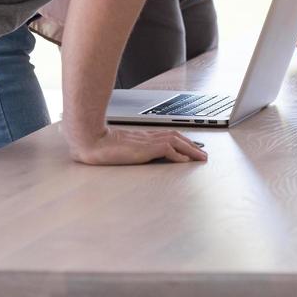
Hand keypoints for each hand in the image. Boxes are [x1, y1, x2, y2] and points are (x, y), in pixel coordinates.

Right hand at [67, 125, 207, 164]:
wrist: (92, 141)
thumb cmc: (102, 145)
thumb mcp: (122, 147)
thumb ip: (133, 148)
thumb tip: (139, 153)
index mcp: (144, 136)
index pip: (169, 135)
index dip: (183, 141)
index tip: (193, 147)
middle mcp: (149, 136)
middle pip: (177, 136)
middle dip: (192, 145)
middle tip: (204, 154)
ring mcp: (148, 141)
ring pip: (177, 141)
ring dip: (191, 150)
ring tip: (200, 157)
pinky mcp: (145, 149)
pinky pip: (167, 150)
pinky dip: (178, 155)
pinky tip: (184, 161)